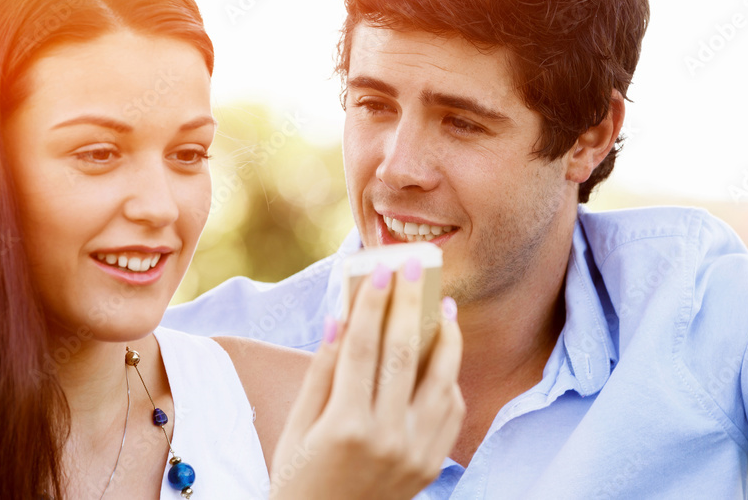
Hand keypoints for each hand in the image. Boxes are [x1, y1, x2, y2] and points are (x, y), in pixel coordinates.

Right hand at [269, 258, 464, 499]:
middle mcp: (385, 439)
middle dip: (410, 305)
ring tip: (444, 306)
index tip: (380, 271)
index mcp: (344, 426)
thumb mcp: (297, 427)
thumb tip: (339, 320)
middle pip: (402, 356)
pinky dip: (449, 380)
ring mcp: (414, 454)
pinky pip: (450, 413)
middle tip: (416, 268)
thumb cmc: (300, 478)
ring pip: (440, 381)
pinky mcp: (430, 466)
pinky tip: (442, 356)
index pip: (363, 349)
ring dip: (445, 338)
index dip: (372, 305)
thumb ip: (322, 373)